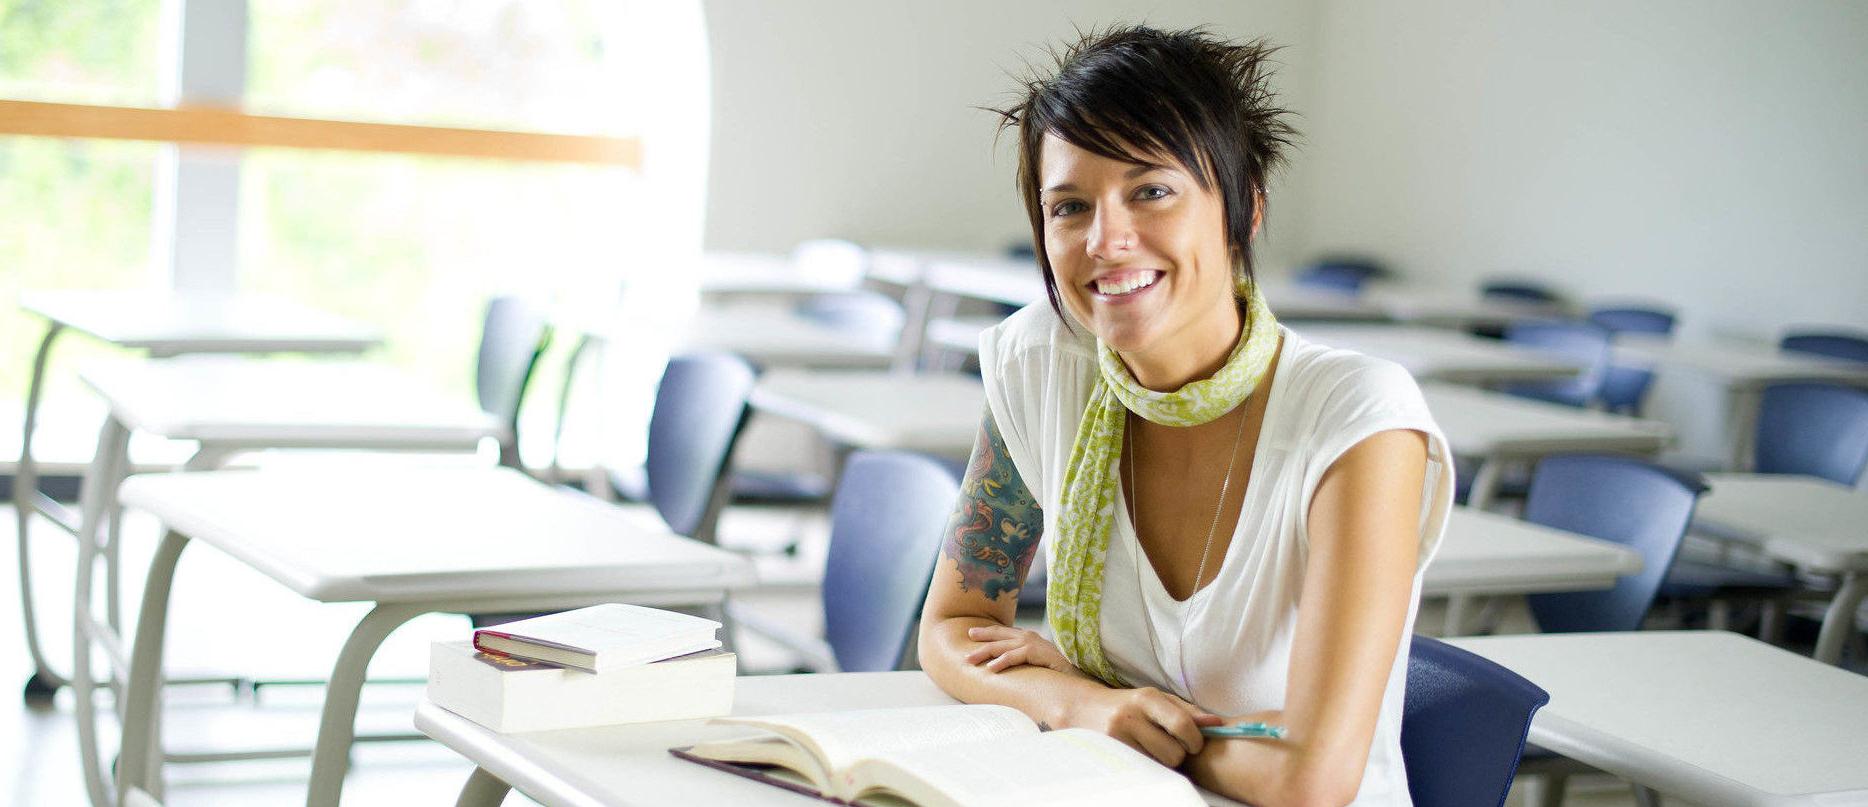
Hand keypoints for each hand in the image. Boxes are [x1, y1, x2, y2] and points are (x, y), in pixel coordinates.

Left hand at [964, 625, 1080, 675]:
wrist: (1078, 677)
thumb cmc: (1057, 673)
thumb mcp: (1035, 664)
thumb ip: (1022, 662)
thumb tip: (1007, 670)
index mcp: (1028, 638)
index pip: (1003, 633)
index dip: (987, 633)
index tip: (971, 634)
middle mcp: (1029, 637)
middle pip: (999, 636)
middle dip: (981, 639)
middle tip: (964, 646)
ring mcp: (1034, 643)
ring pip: (1003, 646)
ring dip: (984, 652)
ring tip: (969, 660)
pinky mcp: (1038, 653)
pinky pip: (1016, 656)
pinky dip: (1003, 661)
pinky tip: (991, 669)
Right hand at [1061, 686, 1225, 767]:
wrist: (1083, 709)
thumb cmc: (1128, 704)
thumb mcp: (1156, 700)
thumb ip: (1187, 710)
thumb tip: (1217, 723)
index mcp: (1146, 698)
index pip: (1183, 725)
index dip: (1196, 741)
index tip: (1194, 744)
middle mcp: (1130, 717)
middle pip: (1173, 753)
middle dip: (1177, 754)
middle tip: (1169, 747)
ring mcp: (1116, 739)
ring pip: (1159, 766)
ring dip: (1162, 762)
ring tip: (1153, 750)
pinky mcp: (1109, 754)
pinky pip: (1143, 770)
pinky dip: (1148, 767)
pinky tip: (1142, 756)